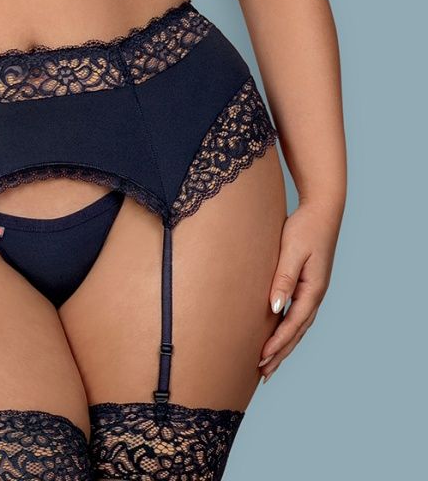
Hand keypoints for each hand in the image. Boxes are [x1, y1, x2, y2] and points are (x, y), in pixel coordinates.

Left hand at [258, 197, 343, 382]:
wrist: (321, 210)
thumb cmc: (305, 228)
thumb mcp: (292, 251)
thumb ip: (283, 278)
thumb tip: (274, 308)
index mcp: (313, 290)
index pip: (293, 324)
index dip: (277, 343)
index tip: (261, 358)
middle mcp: (315, 295)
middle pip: (297, 332)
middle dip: (280, 353)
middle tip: (262, 373)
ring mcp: (312, 291)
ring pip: (297, 326)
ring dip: (284, 346)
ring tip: (268, 364)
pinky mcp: (307, 285)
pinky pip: (296, 314)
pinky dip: (286, 330)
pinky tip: (276, 335)